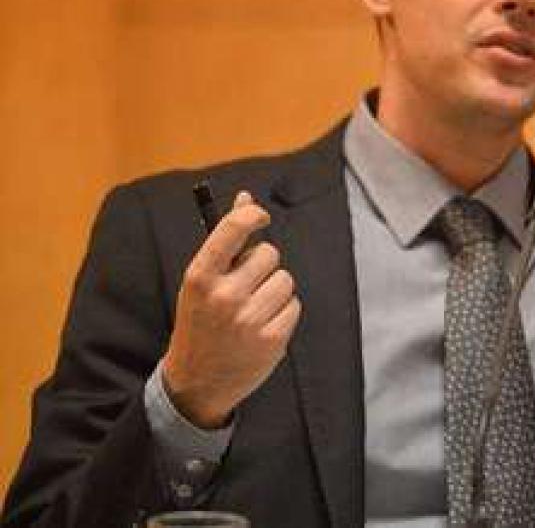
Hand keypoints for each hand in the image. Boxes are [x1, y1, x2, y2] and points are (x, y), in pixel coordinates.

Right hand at [162, 191, 301, 428]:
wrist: (197, 382)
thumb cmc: (201, 322)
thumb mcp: (202, 282)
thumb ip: (225, 241)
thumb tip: (246, 198)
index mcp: (200, 277)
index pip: (232, 229)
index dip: (252, 214)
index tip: (261, 216)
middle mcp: (224, 296)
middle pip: (269, 254)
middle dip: (263, 265)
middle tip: (245, 285)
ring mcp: (248, 319)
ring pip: (285, 279)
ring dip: (274, 289)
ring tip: (252, 309)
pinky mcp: (272, 339)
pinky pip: (294, 305)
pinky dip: (283, 312)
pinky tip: (262, 325)